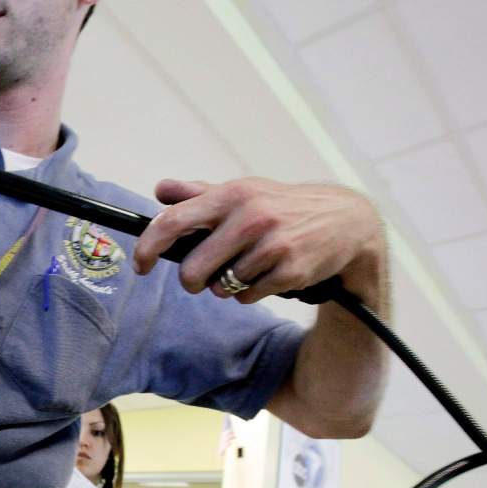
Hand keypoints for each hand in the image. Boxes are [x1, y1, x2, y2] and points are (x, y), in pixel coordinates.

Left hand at [132, 177, 386, 306]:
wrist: (346, 221)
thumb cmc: (282, 207)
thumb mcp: (244, 192)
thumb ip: (199, 194)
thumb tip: (161, 190)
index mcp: (231, 195)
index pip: (173, 221)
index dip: (149, 247)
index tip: (141, 265)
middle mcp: (250, 217)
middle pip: (193, 270)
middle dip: (193, 281)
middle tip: (201, 278)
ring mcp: (271, 245)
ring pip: (221, 287)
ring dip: (226, 285)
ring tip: (248, 266)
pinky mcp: (290, 270)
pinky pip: (247, 297)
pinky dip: (250, 293)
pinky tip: (267, 274)